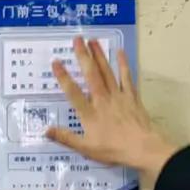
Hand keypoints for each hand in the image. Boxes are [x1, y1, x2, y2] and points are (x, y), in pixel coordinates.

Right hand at [46, 38, 178, 179]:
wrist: (143, 148)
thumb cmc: (113, 150)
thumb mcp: (86, 148)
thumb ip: (66, 138)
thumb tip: (46, 130)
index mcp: (89, 113)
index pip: (73, 92)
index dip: (63, 77)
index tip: (56, 62)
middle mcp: (102, 100)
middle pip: (91, 75)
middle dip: (83, 56)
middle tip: (77, 39)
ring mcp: (118, 96)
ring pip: (107, 72)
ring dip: (99, 55)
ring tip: (93, 40)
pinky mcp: (131, 96)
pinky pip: (126, 77)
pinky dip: (123, 64)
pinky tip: (120, 52)